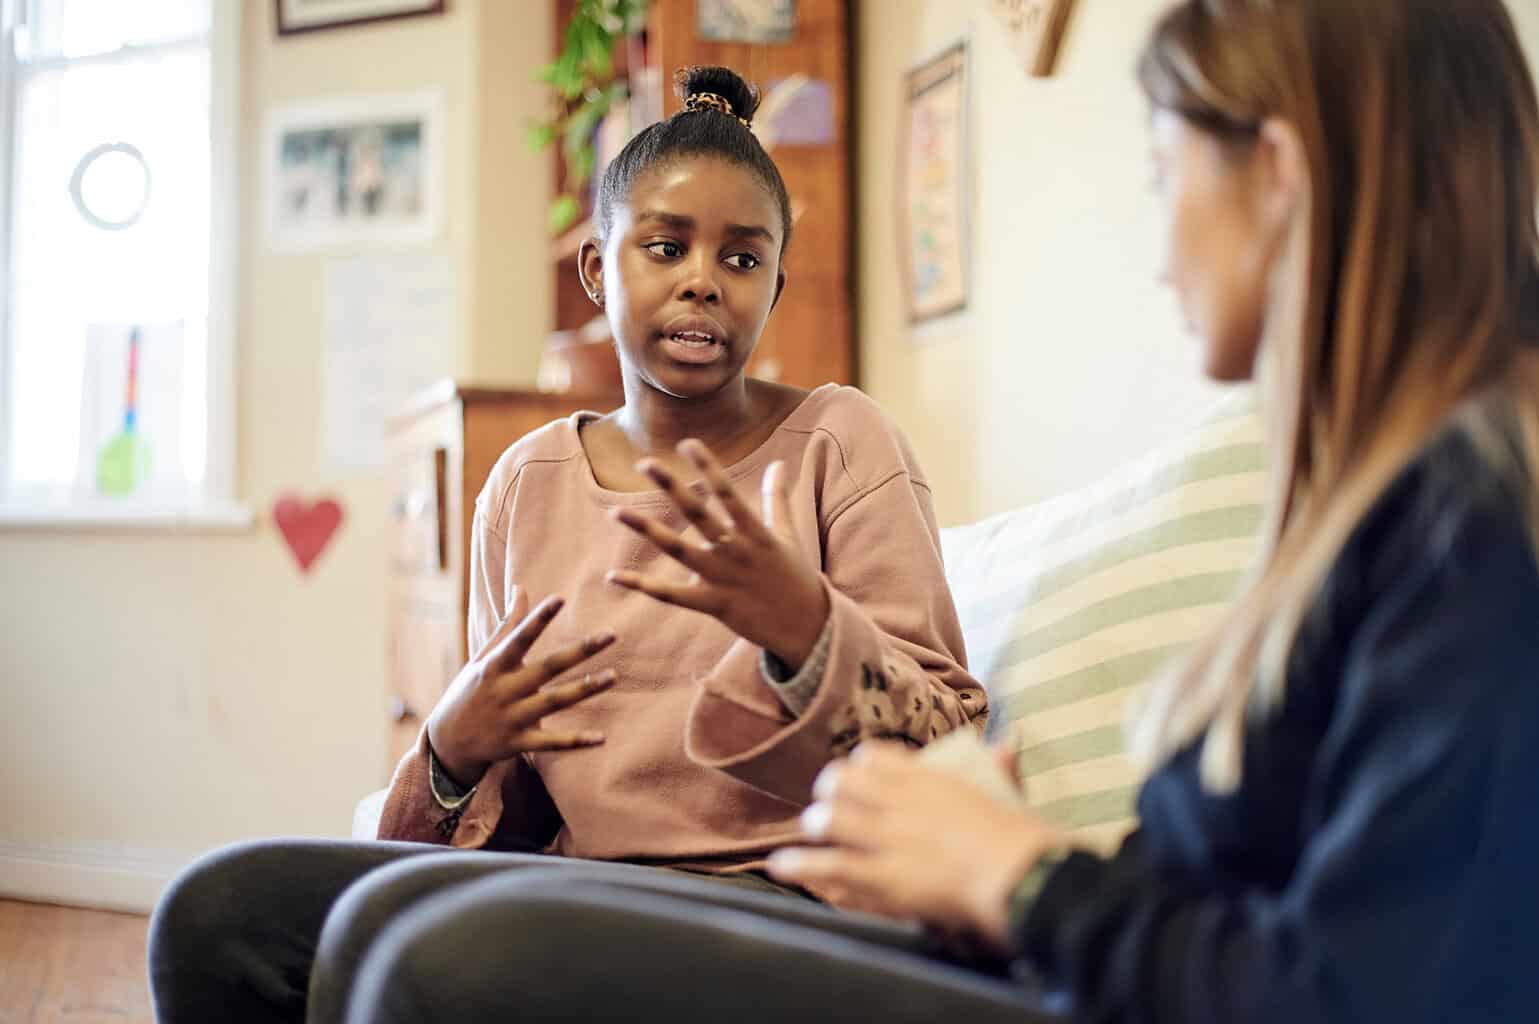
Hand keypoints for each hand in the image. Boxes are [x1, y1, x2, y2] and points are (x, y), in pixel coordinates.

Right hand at [426, 592, 615, 787]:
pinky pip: (552, 742)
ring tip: (614, 676)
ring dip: (585, 689)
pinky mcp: (518, 743)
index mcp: (495, 665)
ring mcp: (512, 718)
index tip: (560, 598)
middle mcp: (504, 690)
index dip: (539, 618)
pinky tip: (601, 738)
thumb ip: (507, 625)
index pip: (519, 637)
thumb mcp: (483, 657)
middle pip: (548, 668)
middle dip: (580, 651)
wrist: (446, 742)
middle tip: (612, 634)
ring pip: (555, 702)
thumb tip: (521, 588)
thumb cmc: (471, 690)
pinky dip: (576, 741)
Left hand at [607, 440, 829, 669]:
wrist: (808, 628)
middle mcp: (737, 552)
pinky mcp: (715, 605)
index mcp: (756, 533)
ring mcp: (724, 579)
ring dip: (647, 530)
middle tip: (646, 463)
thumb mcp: (788, 535)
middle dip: (672, 488)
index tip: (688, 443)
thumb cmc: (795, 577)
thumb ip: (778, 498)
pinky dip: (643, 586)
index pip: (728, 493)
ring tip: (617, 512)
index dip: (709, 467)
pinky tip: (614, 576)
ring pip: (679, 551)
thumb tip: (779, 463)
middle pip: (699, 515)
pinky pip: (673, 596)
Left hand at [766, 742, 1062, 953]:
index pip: (877, 758)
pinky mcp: (884, 876)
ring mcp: (888, 839)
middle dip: (831, 790)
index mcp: (928, 779)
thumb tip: (1008, 742)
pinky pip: (831, 866)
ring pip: (833, 820)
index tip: (858, 772)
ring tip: (813, 828)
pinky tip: (782, 865)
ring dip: (820, 823)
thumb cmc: (1022, 840)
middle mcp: (900, 803)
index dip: (861, 764)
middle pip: (846, 784)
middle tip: (827, 800)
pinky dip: (802, 865)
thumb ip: (1001, 766)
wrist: (1018, 876)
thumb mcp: (1010, 794)